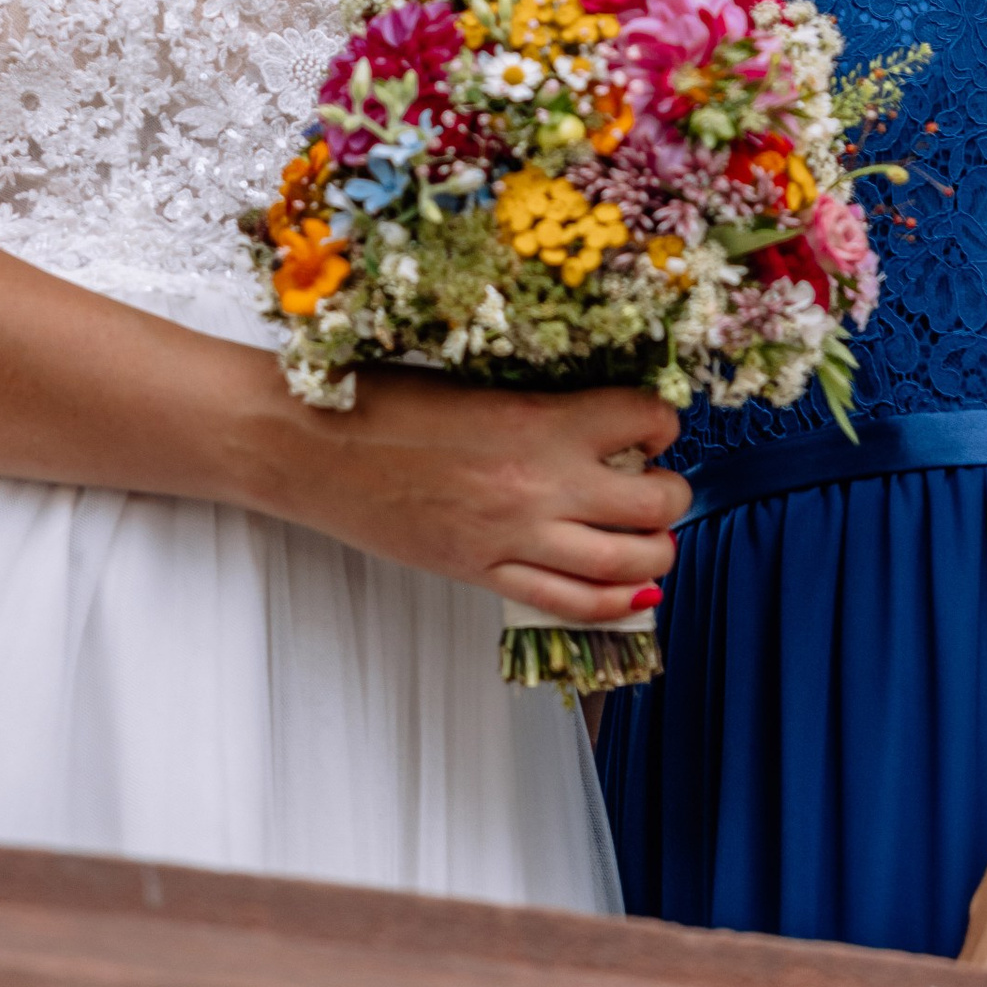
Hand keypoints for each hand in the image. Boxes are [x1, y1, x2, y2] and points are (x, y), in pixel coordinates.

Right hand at [268, 373, 685, 619]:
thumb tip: (599, 419)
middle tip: (658, 482)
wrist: (314, 448)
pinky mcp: (484, 573)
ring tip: (650, 535)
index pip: (644, 418)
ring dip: (656, 550)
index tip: (653, 424)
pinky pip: (570, 604)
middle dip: (671, 493)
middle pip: (654, 503)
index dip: (662, 420)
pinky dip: (612, 601)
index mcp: (540, 419)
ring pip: (626, 563)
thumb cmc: (384, 400)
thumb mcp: (478, 382)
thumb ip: (540, 405)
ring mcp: (514, 537)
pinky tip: (627, 590)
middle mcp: (541, 483)